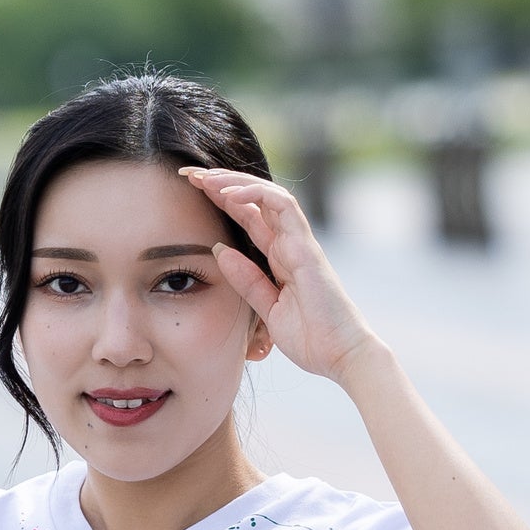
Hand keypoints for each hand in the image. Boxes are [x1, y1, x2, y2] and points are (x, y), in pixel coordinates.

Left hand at [178, 166, 382, 381]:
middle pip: (253, 199)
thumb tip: (219, 250)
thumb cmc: (310, 338)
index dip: (219, 198)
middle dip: (220, 182)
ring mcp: (300, 243)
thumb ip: (245, 280)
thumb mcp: (265, 308)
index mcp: (279, 257)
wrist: (341, 356)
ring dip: (234, 182)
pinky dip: (254, 195)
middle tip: (188, 173)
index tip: (189, 188)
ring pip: (267, 195)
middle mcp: (289, 243)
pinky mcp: (306, 248)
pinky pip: (282, 207)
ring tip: (204, 178)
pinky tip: (228, 194)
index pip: (247, 216)